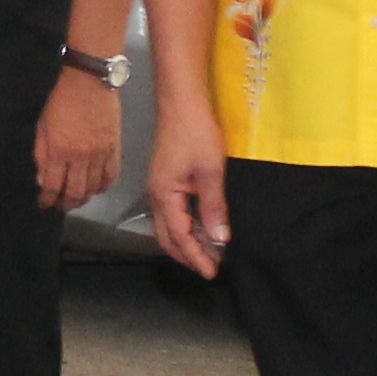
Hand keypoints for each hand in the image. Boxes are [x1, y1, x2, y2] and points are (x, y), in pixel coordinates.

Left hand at [35, 70, 120, 209]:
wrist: (90, 82)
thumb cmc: (61, 101)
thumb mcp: (42, 126)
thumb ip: (41, 155)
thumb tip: (42, 180)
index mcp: (59, 151)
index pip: (53, 186)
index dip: (48, 200)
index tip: (44, 204)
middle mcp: (81, 157)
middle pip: (75, 193)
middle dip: (66, 204)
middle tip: (61, 205)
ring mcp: (100, 154)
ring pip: (94, 188)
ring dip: (84, 198)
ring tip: (77, 198)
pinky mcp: (115, 149)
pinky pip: (111, 176)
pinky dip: (103, 187)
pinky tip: (96, 188)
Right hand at [144, 105, 229, 277]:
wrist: (182, 103)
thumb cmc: (197, 134)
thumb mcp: (211, 172)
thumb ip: (213, 207)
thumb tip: (220, 239)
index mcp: (164, 196)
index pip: (180, 237)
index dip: (196, 257)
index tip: (213, 272)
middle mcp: (156, 196)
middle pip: (167, 238)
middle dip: (187, 256)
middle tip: (210, 267)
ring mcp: (158, 188)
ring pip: (168, 227)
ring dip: (186, 242)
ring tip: (209, 252)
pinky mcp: (165, 181)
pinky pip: (171, 214)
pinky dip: (185, 227)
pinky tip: (201, 228)